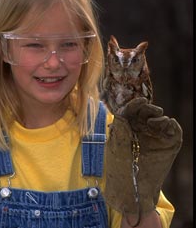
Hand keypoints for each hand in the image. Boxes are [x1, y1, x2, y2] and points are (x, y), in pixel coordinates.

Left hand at [104, 97, 181, 224]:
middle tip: (149, 109)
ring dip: (158, 115)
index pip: (132, 110)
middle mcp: (142, 130)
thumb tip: (123, 110)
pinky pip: (174, 129)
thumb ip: (120, 126)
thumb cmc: (119, 167)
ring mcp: (155, 136)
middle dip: (148, 108)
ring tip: (153, 121)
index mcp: (128, 127)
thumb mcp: (115, 144)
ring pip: (160, 118)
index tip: (142, 101)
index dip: (136, 104)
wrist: (133, 188)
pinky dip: (172, 124)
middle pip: (146, 111)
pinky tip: (166, 123)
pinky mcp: (168, 144)